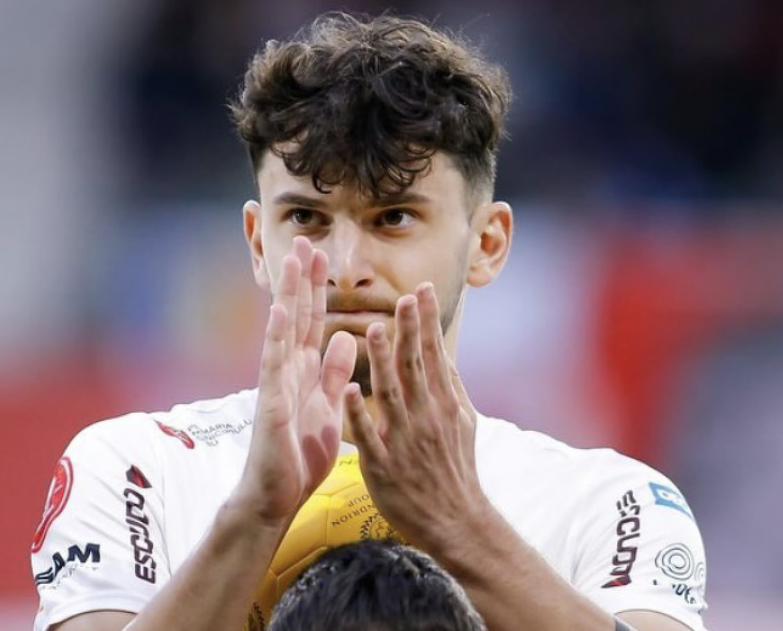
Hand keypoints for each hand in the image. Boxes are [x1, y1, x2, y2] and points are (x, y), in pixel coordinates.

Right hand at [232, 237, 356, 526]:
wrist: (276, 497)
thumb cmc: (299, 456)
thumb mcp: (328, 407)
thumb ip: (334, 374)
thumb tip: (345, 336)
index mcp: (304, 372)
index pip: (313, 321)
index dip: (317, 289)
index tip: (322, 254)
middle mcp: (287, 371)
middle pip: (296, 316)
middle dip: (301, 279)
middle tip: (304, 240)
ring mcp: (276, 384)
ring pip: (283, 331)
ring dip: (288, 295)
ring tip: (291, 261)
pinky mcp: (269, 404)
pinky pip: (274, 366)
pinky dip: (276, 337)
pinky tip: (279, 311)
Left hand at [344, 283, 490, 553]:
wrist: (455, 521)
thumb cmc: (455, 469)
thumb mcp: (464, 424)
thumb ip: (451, 388)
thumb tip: (445, 354)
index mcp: (444, 405)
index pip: (435, 355)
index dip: (427, 323)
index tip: (422, 291)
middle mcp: (426, 417)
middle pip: (416, 366)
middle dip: (410, 330)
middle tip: (403, 297)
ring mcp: (405, 440)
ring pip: (391, 394)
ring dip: (381, 361)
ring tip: (372, 329)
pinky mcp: (384, 465)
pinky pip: (369, 436)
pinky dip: (359, 414)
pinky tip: (349, 391)